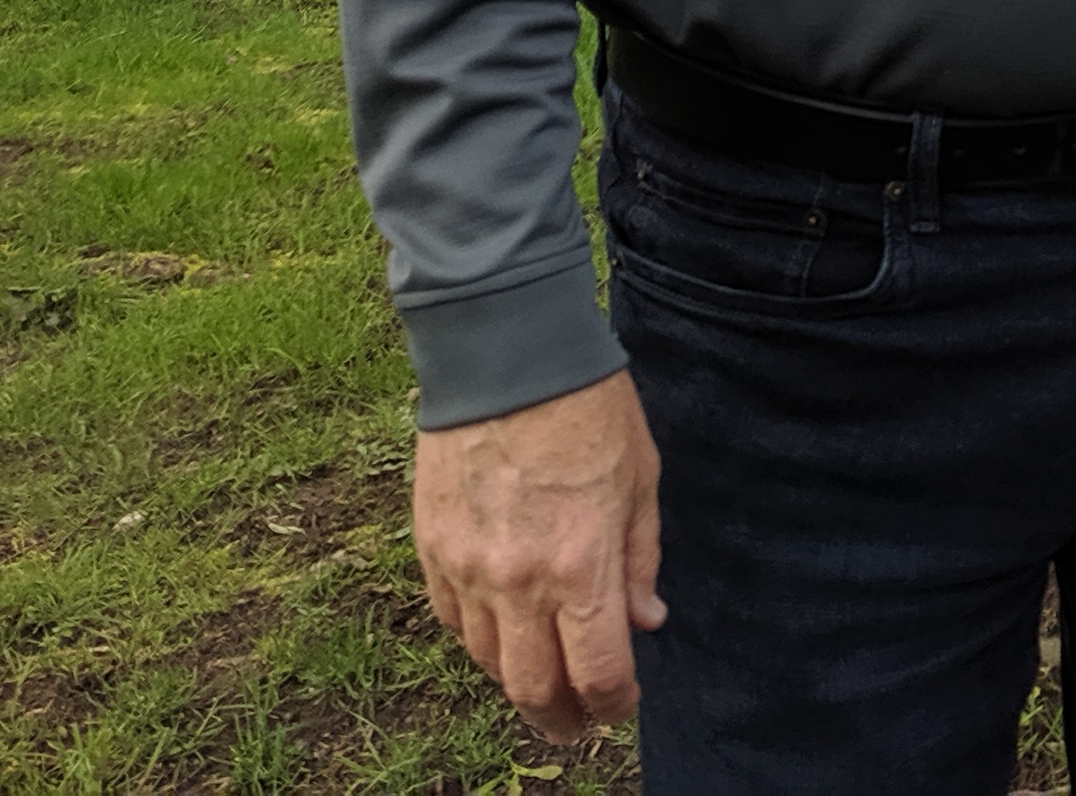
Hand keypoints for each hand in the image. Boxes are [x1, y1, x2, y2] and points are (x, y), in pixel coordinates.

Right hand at [413, 368, 667, 739]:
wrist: (506, 353)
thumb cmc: (588, 407)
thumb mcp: (642, 480)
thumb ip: (640, 560)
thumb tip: (645, 622)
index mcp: (581, 565)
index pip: (596, 673)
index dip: (613, 704)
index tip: (622, 703)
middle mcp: (518, 581)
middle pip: (532, 689)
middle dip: (560, 718)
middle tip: (576, 723)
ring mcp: (467, 568)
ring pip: (486, 662)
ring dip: (517, 681)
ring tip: (541, 682)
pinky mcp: (430, 547)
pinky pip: (451, 620)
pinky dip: (477, 639)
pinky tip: (500, 634)